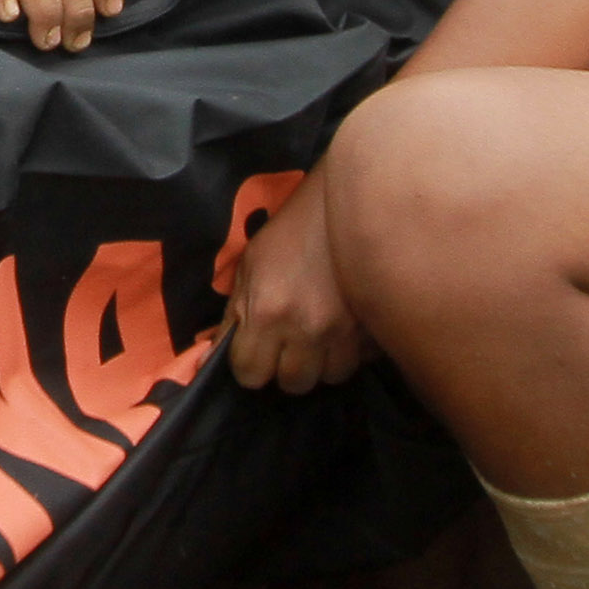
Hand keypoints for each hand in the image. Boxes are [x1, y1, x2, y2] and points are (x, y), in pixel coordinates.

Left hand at [224, 164, 357, 392]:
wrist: (348, 204)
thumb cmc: (290, 233)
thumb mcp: (249, 268)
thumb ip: (234, 316)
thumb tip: (213, 356)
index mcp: (268, 312)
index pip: (250, 375)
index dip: (250, 365)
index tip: (256, 350)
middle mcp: (306, 329)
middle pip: (292, 384)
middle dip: (286, 368)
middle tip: (289, 344)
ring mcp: (345, 331)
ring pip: (330, 377)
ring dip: (322, 364)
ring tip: (319, 338)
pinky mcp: (375, 326)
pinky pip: (361, 361)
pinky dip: (351, 352)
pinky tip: (345, 330)